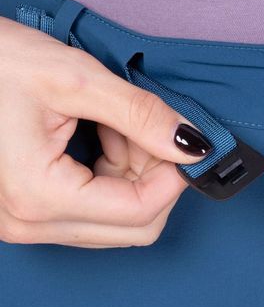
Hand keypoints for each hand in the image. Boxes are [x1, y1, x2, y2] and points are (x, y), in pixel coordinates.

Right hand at [0, 17, 209, 247]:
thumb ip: (141, 115)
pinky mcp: (29, 210)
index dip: (176, 178)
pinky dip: (113, 177)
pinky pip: (94, 210)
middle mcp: (30, 223)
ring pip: (117, 221)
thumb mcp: (74, 79)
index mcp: (40, 197)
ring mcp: (27, 222)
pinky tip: (104, 136)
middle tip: (151, 130)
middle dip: (156, 179)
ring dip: (135, 176)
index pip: (140, 212)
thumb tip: (192, 145)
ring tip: (118, 125)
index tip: (188, 144)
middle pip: (133, 227)